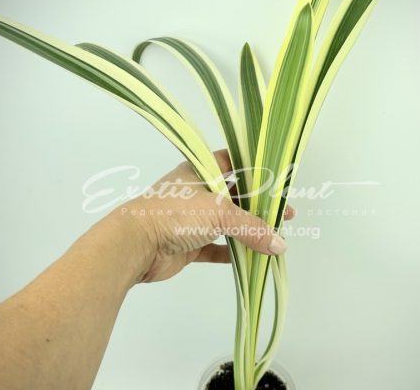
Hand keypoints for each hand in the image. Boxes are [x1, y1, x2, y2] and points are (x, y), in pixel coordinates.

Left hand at [115, 150, 293, 282]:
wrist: (135, 245)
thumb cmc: (173, 213)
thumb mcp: (219, 212)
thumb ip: (251, 227)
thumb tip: (279, 244)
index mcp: (201, 171)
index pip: (232, 161)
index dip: (254, 167)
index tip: (278, 176)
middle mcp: (197, 192)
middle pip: (234, 196)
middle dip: (259, 205)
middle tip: (284, 213)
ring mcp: (192, 218)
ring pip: (226, 223)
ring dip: (248, 231)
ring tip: (275, 238)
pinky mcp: (188, 243)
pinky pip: (216, 247)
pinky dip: (233, 252)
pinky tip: (252, 257)